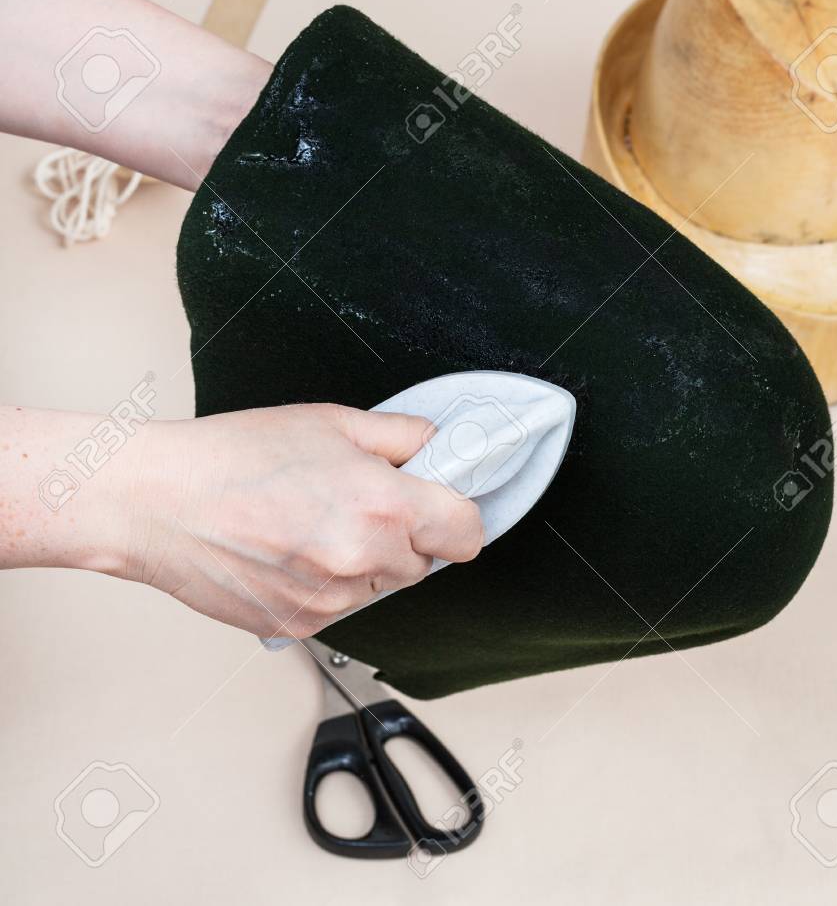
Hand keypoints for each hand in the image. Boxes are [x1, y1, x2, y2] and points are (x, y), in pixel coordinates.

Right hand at [126, 404, 483, 638]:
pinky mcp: (299, 627)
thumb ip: (399, 435)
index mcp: (384, 505)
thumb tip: (435, 444)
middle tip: (355, 500)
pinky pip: (339, 607)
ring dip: (363, 561)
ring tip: (311, 522)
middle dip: (402, 534)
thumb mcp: (331, 421)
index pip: (466, 533)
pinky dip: (326, 583)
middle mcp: (364, 560)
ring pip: (379, 586)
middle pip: (423, 562)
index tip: (441, 505)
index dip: (456, 515)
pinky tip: (288, 550)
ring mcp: (332, 601)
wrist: (159, 502)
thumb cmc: (235, 456)